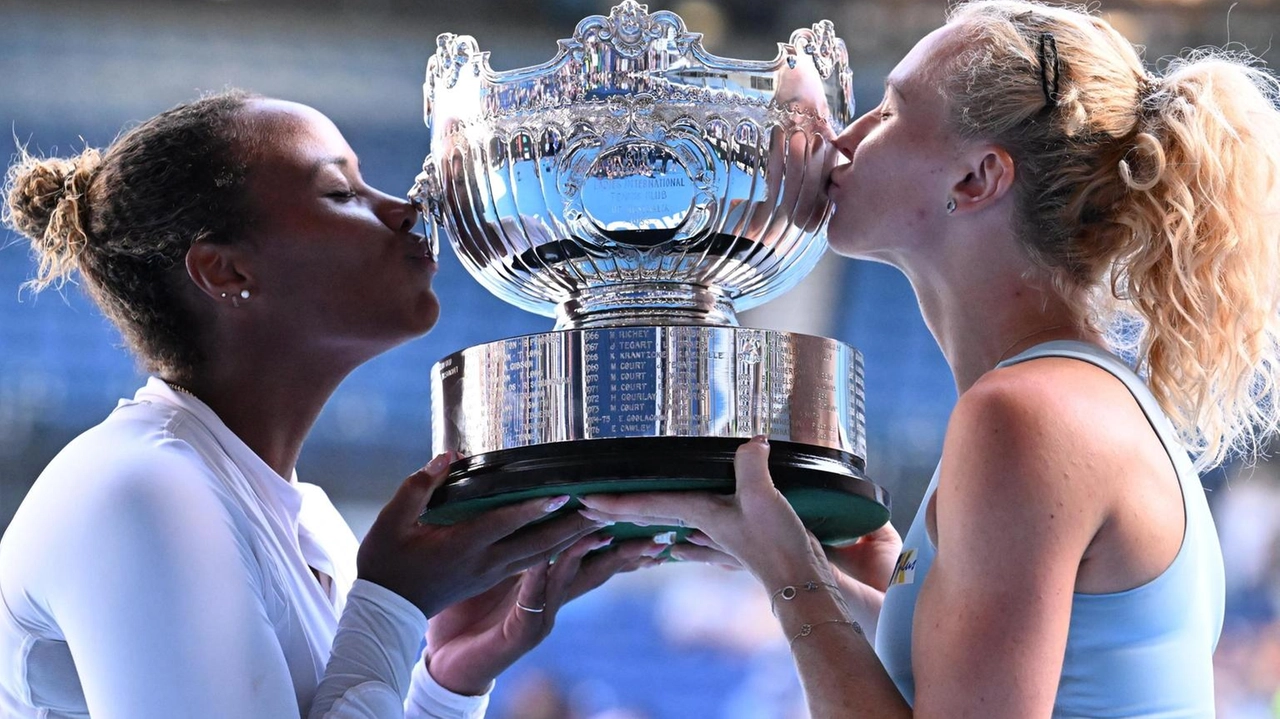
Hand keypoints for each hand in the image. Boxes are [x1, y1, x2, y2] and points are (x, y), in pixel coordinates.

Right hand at [357, 452, 604, 617]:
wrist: (385, 610)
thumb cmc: (385, 562)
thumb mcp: (390, 522)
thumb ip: (419, 488)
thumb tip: (448, 457)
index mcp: (460, 546)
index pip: (504, 524)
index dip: (533, 508)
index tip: (561, 494)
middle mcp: (483, 563)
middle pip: (535, 545)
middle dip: (568, 527)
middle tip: (599, 509)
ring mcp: (489, 574)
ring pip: (538, 557)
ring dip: (570, 541)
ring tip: (599, 525)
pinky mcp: (490, 579)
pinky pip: (530, 565)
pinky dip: (555, 553)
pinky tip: (572, 542)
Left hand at [426, 535, 661, 694]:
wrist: (449, 663)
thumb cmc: (469, 614)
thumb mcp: (496, 574)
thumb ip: (514, 545)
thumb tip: (522, 502)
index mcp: (549, 584)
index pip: (593, 559)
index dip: (620, 541)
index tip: (645, 521)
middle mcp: (552, 601)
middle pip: (597, 571)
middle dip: (625, 552)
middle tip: (653, 532)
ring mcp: (540, 618)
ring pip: (570, 582)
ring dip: (584, 556)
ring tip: (602, 532)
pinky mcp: (520, 634)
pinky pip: (531, 602)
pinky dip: (538, 580)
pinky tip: (543, 561)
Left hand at [579, 436, 826, 589]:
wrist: (799, 582)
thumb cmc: (775, 544)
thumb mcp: (763, 498)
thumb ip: (752, 466)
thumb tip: (754, 441)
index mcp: (699, 513)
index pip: (647, 504)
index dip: (615, 501)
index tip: (584, 500)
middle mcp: (702, 525)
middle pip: (651, 514)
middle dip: (620, 510)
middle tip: (588, 507)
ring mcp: (717, 536)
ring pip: (672, 524)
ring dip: (646, 520)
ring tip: (624, 518)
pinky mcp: (735, 543)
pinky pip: (700, 539)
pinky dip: (684, 540)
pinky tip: (676, 548)